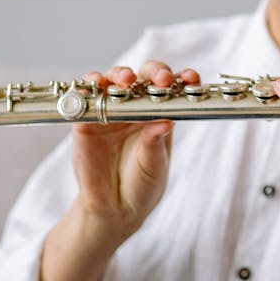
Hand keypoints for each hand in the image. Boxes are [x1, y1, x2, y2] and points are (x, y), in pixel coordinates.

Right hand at [68, 61, 199, 246]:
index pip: (173, 89)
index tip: (192, 78)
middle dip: (154, 72)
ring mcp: (112, 110)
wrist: (114, 208)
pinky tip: (94, 85)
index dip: (183, 78)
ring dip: (120, 74)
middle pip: (145, 77)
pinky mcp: (87, 119)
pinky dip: (89, 87)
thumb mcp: (154, 166)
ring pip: (114, 80)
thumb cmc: (142, 184)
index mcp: (160, 113)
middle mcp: (136, 106)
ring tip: (126, 80)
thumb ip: (155, 144)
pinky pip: (87, 97)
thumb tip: (165, 122)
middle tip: (162, 78)